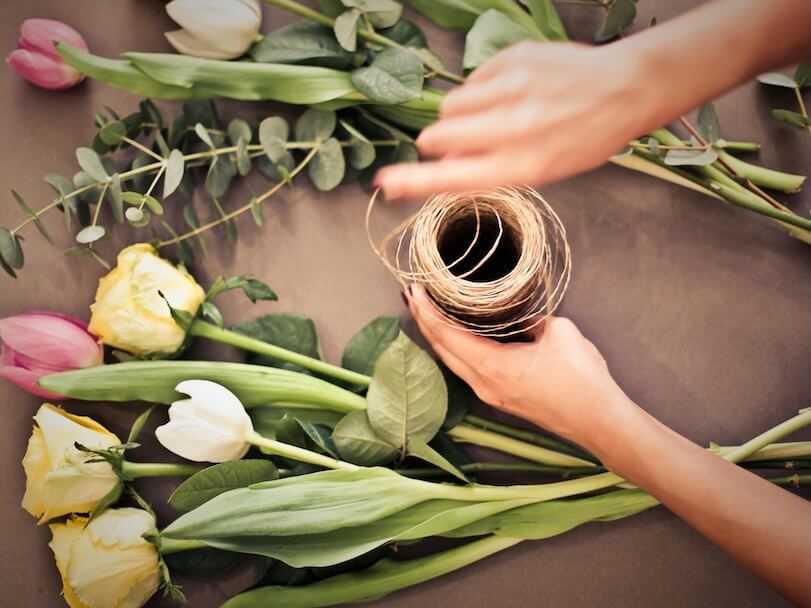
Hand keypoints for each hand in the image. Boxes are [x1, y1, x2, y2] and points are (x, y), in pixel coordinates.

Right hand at [376, 41, 653, 199]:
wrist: (624, 88)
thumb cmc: (584, 137)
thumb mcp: (541, 169)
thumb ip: (489, 169)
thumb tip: (442, 167)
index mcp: (521, 165)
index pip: (451, 178)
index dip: (412, 181)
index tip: (385, 182)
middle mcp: (513, 127)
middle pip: (437, 135)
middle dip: (440, 142)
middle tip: (464, 142)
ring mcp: (511, 88)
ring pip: (450, 105)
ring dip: (461, 115)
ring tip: (494, 114)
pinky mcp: (512, 58)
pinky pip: (472, 79)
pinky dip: (482, 89)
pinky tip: (513, 92)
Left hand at [405, 285, 632, 447]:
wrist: (599, 421)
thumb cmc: (581, 379)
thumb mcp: (559, 332)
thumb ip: (532, 318)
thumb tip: (520, 316)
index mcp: (492, 366)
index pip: (446, 335)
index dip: (426, 311)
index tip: (413, 291)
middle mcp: (484, 383)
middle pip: (442, 349)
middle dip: (424, 321)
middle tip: (413, 295)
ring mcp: (490, 394)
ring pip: (452, 361)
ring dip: (438, 336)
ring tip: (428, 312)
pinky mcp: (501, 399)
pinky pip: (467, 370)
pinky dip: (455, 350)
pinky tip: (456, 337)